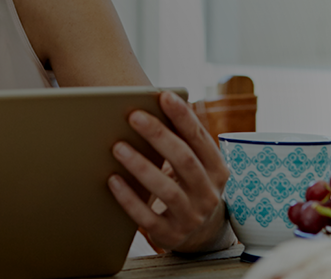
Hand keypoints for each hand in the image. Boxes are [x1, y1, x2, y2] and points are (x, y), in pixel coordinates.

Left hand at [107, 91, 234, 252]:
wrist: (201, 235)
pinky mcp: (171, 235)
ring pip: (167, 189)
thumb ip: (182, 143)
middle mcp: (209, 194)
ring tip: (117, 147)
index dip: (183, 117)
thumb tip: (152, 106)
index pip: (200, 139)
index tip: (163, 95)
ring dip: (141, 166)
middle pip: (184, 160)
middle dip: (158, 136)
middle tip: (133, 116)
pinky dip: (129, 198)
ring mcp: (191, 217)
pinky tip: (112, 180)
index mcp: (217, 170)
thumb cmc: (189, 188)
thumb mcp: (196, 168)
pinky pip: (148, 217)